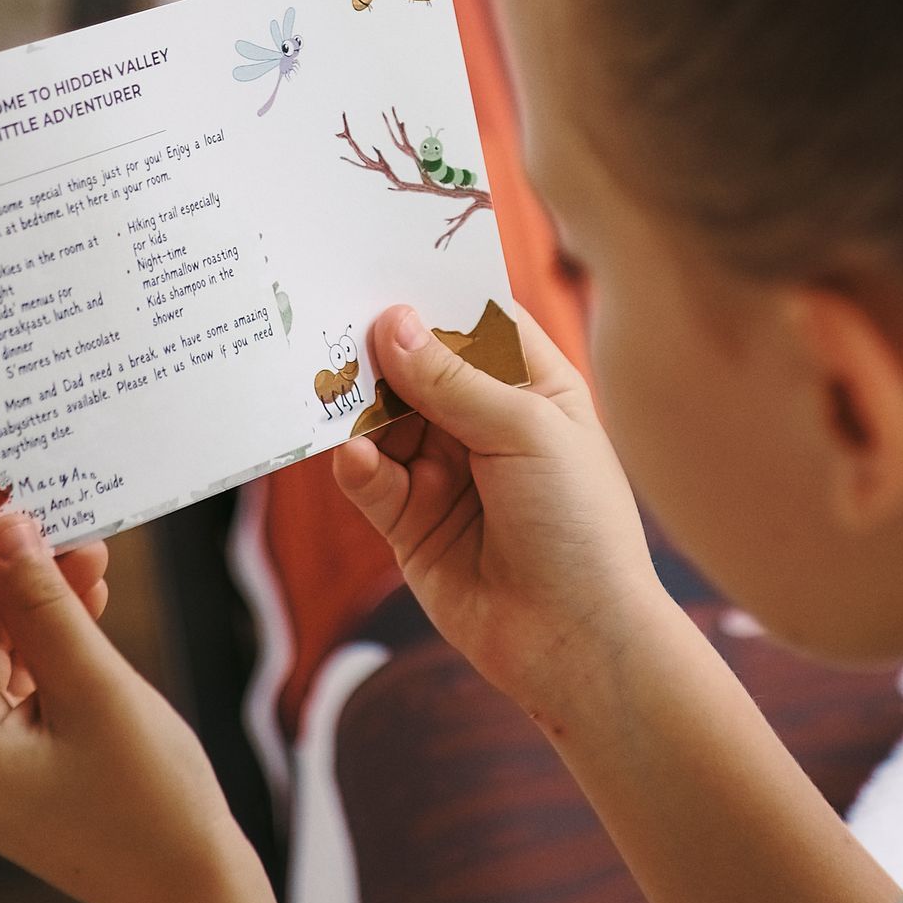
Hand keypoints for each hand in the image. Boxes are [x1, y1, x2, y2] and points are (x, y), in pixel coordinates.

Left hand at [0, 498, 236, 902]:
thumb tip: (7, 531)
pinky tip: (83, 596)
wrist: (185, 888)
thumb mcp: (97, 687)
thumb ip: (43, 604)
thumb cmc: (150, 800)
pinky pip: (4, 676)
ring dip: (25, 596)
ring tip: (87, 554)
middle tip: (47, 518)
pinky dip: (38, 634)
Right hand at [331, 305, 666, 723]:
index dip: (431, 297)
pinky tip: (352, 452)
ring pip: (385, 421)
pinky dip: (357, 463)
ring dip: (358, 405)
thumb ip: (453, 380)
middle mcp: (484, 423)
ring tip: (325, 384)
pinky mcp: (411, 522)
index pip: (474, 323)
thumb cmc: (578, 523)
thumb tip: (392, 322)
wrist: (576, 640)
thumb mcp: (525, 431)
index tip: (377, 263)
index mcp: (532, 386)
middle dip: (378, 349)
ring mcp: (445, 472)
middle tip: (327, 319)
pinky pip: (371, 479)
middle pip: (418, 369)